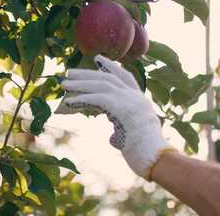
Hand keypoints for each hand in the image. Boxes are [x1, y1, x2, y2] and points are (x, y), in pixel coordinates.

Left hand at [61, 55, 176, 179]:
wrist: (156, 159)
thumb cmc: (145, 154)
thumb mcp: (133, 137)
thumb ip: (122, 132)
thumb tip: (113, 137)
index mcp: (140, 102)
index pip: (126, 78)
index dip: (112, 67)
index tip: (98, 59)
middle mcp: (136, 97)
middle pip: (109, 78)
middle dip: (88, 74)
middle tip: (70, 72)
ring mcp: (130, 101)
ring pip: (101, 85)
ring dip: (80, 84)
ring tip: (64, 85)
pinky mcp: (121, 108)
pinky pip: (97, 98)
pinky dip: (82, 99)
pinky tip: (68, 103)